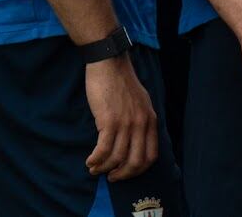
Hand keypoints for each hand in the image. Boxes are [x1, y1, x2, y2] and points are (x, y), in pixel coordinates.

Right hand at [83, 55, 157, 179]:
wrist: (109, 64)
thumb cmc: (121, 82)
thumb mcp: (141, 102)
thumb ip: (141, 120)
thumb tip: (135, 141)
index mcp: (150, 120)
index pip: (151, 156)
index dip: (137, 170)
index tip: (125, 172)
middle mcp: (141, 124)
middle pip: (136, 162)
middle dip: (122, 174)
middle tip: (110, 176)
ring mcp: (126, 123)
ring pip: (117, 158)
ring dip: (104, 168)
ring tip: (94, 168)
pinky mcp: (109, 121)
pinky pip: (103, 150)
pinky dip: (96, 160)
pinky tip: (90, 160)